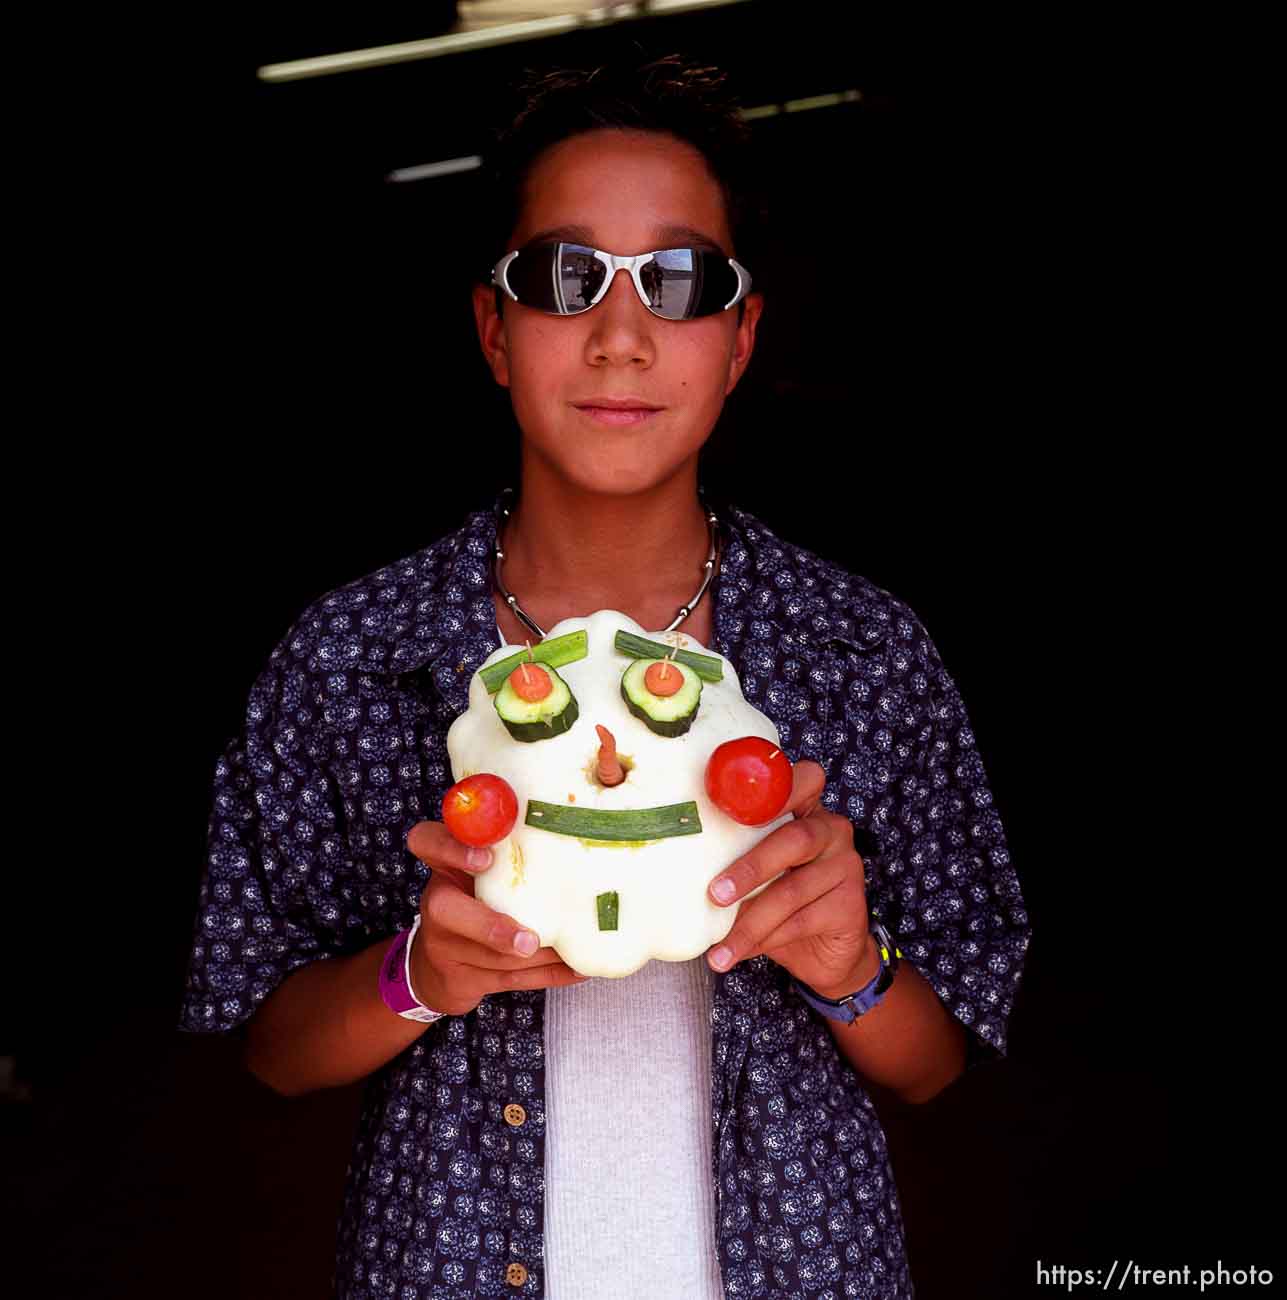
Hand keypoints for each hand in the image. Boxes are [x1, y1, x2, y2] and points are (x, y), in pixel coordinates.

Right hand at [405, 820, 589, 1016]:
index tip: (487, 858)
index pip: (427, 841)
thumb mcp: (481, 871)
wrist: (436, 967)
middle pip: (447, 911)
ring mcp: (443, 946)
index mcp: (444, 866)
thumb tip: (576, 828)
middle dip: (492, 928)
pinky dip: (549, 975)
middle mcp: (436, 902)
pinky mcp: (461, 979)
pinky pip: (509, 980)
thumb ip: (512, 851)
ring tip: (575, 949)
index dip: (452, 849)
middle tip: (530, 940)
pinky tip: (577, 968)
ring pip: (491, 955)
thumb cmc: (475, 901)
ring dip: (539, 956)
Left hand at [705, 760, 879, 998]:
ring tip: (719, 945)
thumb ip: (733, 851)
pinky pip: (802, 921)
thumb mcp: (756, 867)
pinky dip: (765, 939)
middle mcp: (831, 830)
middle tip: (714, 894)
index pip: (800, 780)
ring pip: (793, 890)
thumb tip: (677, 858)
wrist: (824, 951)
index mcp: (806, 808)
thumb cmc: (778, 895)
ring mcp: (846, 866)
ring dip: (750, 920)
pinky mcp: (851, 906)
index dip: (773, 788)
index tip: (731, 806)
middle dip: (750, 868)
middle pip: (795, 838)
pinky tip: (739, 951)